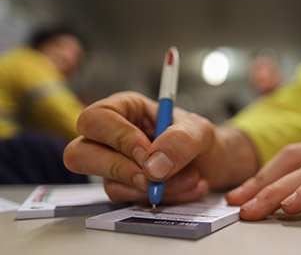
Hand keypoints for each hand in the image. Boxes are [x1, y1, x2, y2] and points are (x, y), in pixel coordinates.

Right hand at [64, 91, 257, 203]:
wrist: (214, 162)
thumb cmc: (200, 138)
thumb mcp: (200, 131)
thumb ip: (180, 140)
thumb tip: (153, 166)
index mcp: (125, 109)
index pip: (95, 119)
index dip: (117, 138)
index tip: (146, 152)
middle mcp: (113, 137)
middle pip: (80, 154)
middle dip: (118, 169)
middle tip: (153, 178)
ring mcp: (116, 164)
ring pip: (108, 182)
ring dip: (151, 188)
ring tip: (191, 179)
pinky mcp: (126, 187)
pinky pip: (130, 199)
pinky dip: (162, 198)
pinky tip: (186, 188)